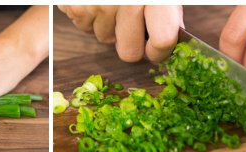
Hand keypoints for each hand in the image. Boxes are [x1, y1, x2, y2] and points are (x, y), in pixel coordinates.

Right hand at [57, 5, 183, 62]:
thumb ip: (167, 12)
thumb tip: (169, 40)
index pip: (162, 39)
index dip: (160, 52)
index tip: (155, 49)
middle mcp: (127, 3)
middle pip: (129, 52)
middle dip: (130, 44)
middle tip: (131, 26)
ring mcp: (99, 6)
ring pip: (105, 39)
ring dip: (109, 26)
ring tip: (112, 3)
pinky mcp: (76, 6)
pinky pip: (85, 28)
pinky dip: (91, 17)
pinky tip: (97, 0)